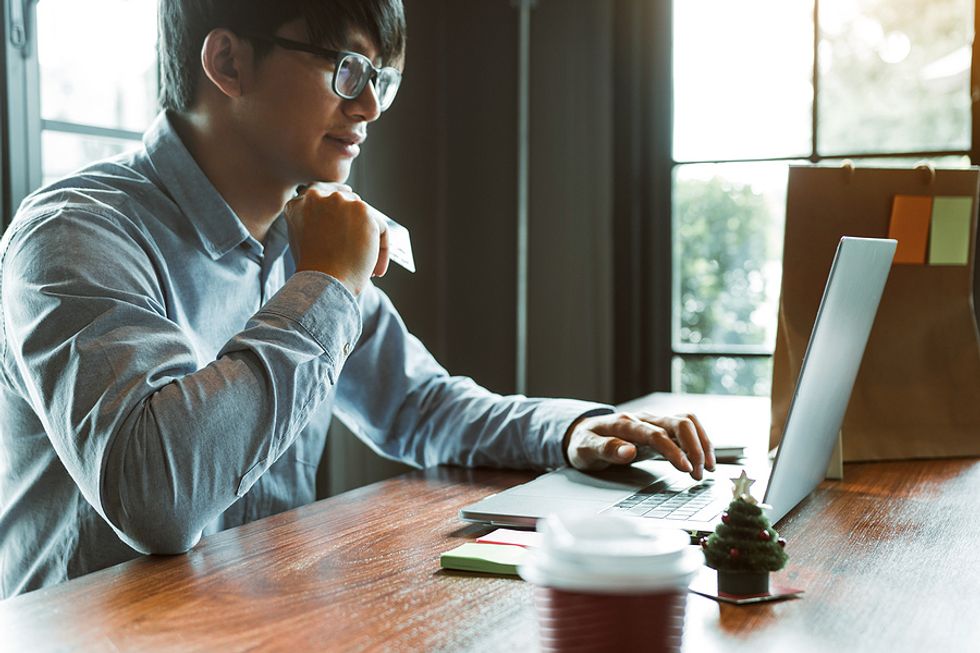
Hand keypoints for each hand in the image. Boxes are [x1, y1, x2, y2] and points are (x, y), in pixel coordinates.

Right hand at [284, 183, 389, 295]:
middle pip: (347, 201)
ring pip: (365, 216)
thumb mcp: (302, 241)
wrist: (324, 281)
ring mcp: (340, 201)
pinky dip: (382, 250)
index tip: (349, 215)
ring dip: (368, 239)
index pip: (322, 193)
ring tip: (367, 266)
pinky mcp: (363, 210)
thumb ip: (315, 224)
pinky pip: (381, 228)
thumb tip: (337, 222)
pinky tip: (376, 271)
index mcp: (300, 202)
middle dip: (356, 224)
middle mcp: (318, 196)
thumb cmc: (313, 271)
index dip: (338, 205)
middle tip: (358, 252)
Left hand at [563, 412, 715, 479]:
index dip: (674, 451)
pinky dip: (699, 441)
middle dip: (694, 448)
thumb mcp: (586, 449)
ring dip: (701, 443)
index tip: (686, 468)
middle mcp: (643, 419)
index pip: (656, 434)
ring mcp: (653, 422)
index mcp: (625, 424)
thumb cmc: (584, 442)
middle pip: (678, 423)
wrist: (582, 432)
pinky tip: (703, 459)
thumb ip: (606, 449)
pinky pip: (686, 428)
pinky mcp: (660, 428)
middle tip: (699, 474)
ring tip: (707, 468)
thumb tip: (629, 451)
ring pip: (686, 422)